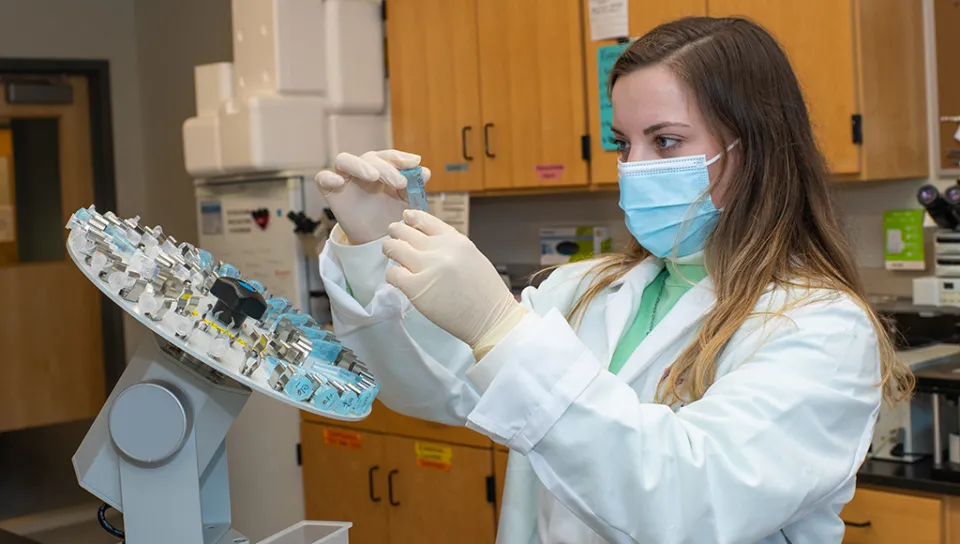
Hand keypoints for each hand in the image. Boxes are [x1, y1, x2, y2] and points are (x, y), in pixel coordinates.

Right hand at [315, 150, 431, 244]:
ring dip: (359, 165)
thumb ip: (415, 187)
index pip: (389, 156)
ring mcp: (344, 177)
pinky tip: (338, 182)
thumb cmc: (392, 216)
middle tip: (400, 182)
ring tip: (373, 176)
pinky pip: (323, 178)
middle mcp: (362, 168)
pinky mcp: (329, 190)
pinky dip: (328, 177)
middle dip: (386, 167)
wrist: (376, 239)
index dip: (401, 157)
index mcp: (382, 168)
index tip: (414, 163)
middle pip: (370, 157)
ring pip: (345, 160)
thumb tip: (425, 172)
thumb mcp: (408, 203)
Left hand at [383, 210, 520, 347]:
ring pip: (394, 248)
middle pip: (406, 232)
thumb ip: (451, 248)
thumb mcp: (473, 257)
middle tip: (393, 239)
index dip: (412, 217)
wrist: (491, 318)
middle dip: (396, 233)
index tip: (405, 217)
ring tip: (391, 254)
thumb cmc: (486, 294)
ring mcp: (426, 267)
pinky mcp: (415, 287)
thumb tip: (426, 244)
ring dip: (390, 249)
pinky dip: (392, 275)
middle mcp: (439, 249)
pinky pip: (393, 274)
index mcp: (456, 240)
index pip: (426, 221)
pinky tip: (398, 279)